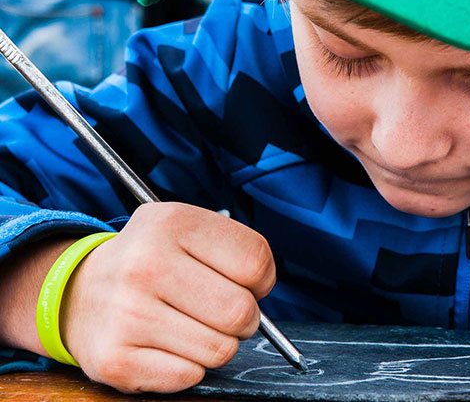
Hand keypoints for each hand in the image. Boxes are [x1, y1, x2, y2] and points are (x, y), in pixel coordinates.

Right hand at [59, 202, 275, 393]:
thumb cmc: (151, 261)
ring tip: (190, 325)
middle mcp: (145, 264)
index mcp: (171, 222)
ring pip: (221, 350)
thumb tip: (263, 290)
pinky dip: (188, 366)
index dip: (261, 280)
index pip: (255, 262)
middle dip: (243, 318)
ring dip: (216, 344)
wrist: (78, 292)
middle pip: (241, 312)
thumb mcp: (186, 229)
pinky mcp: (116, 360)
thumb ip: (234, 250)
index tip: (243, 282)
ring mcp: (127, 313)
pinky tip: (165, 345)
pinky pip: (190, 376)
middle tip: (220, 310)